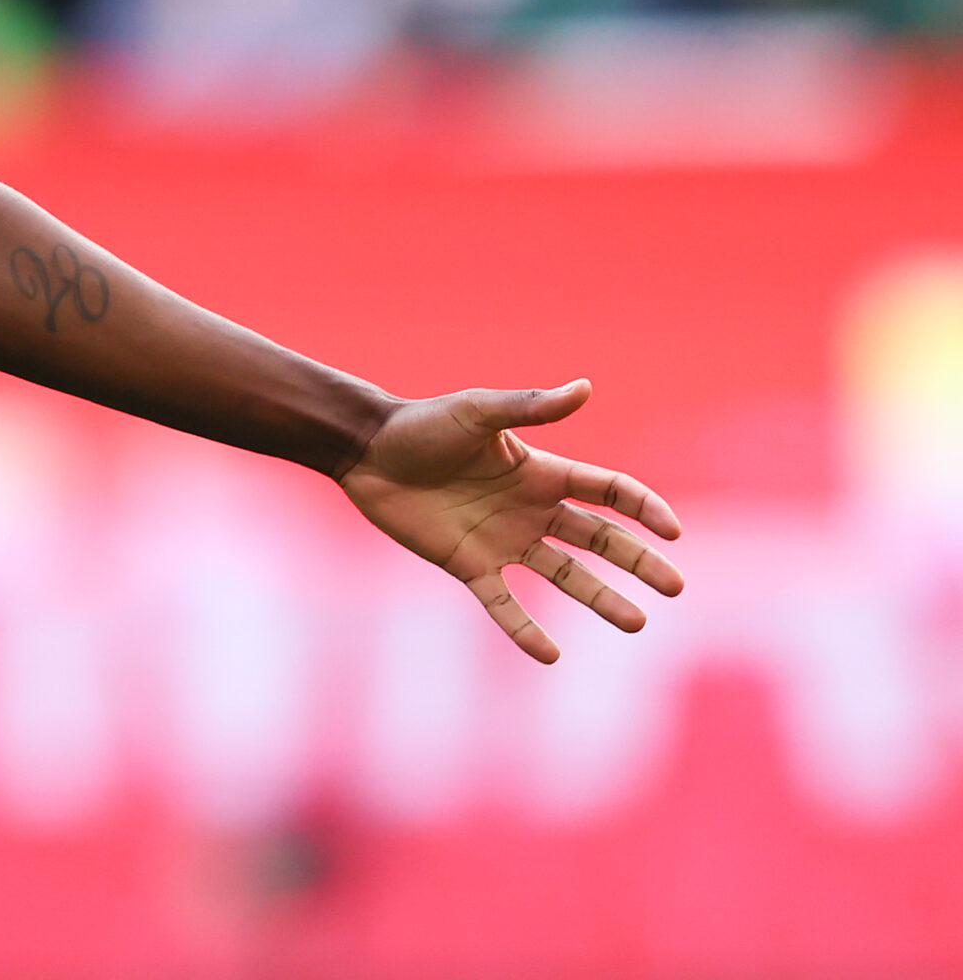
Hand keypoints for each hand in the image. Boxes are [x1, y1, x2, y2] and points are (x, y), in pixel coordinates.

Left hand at [339, 380, 682, 663]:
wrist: (367, 452)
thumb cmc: (422, 425)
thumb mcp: (479, 412)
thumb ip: (531, 408)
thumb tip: (585, 386)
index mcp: (541, 471)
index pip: (608, 491)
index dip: (643, 508)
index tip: (673, 530)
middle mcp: (530, 509)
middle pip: (599, 539)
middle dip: (638, 561)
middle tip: (675, 587)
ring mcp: (503, 540)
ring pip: (565, 575)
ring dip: (601, 599)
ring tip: (637, 622)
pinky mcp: (469, 565)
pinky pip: (504, 604)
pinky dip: (525, 629)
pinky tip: (550, 655)